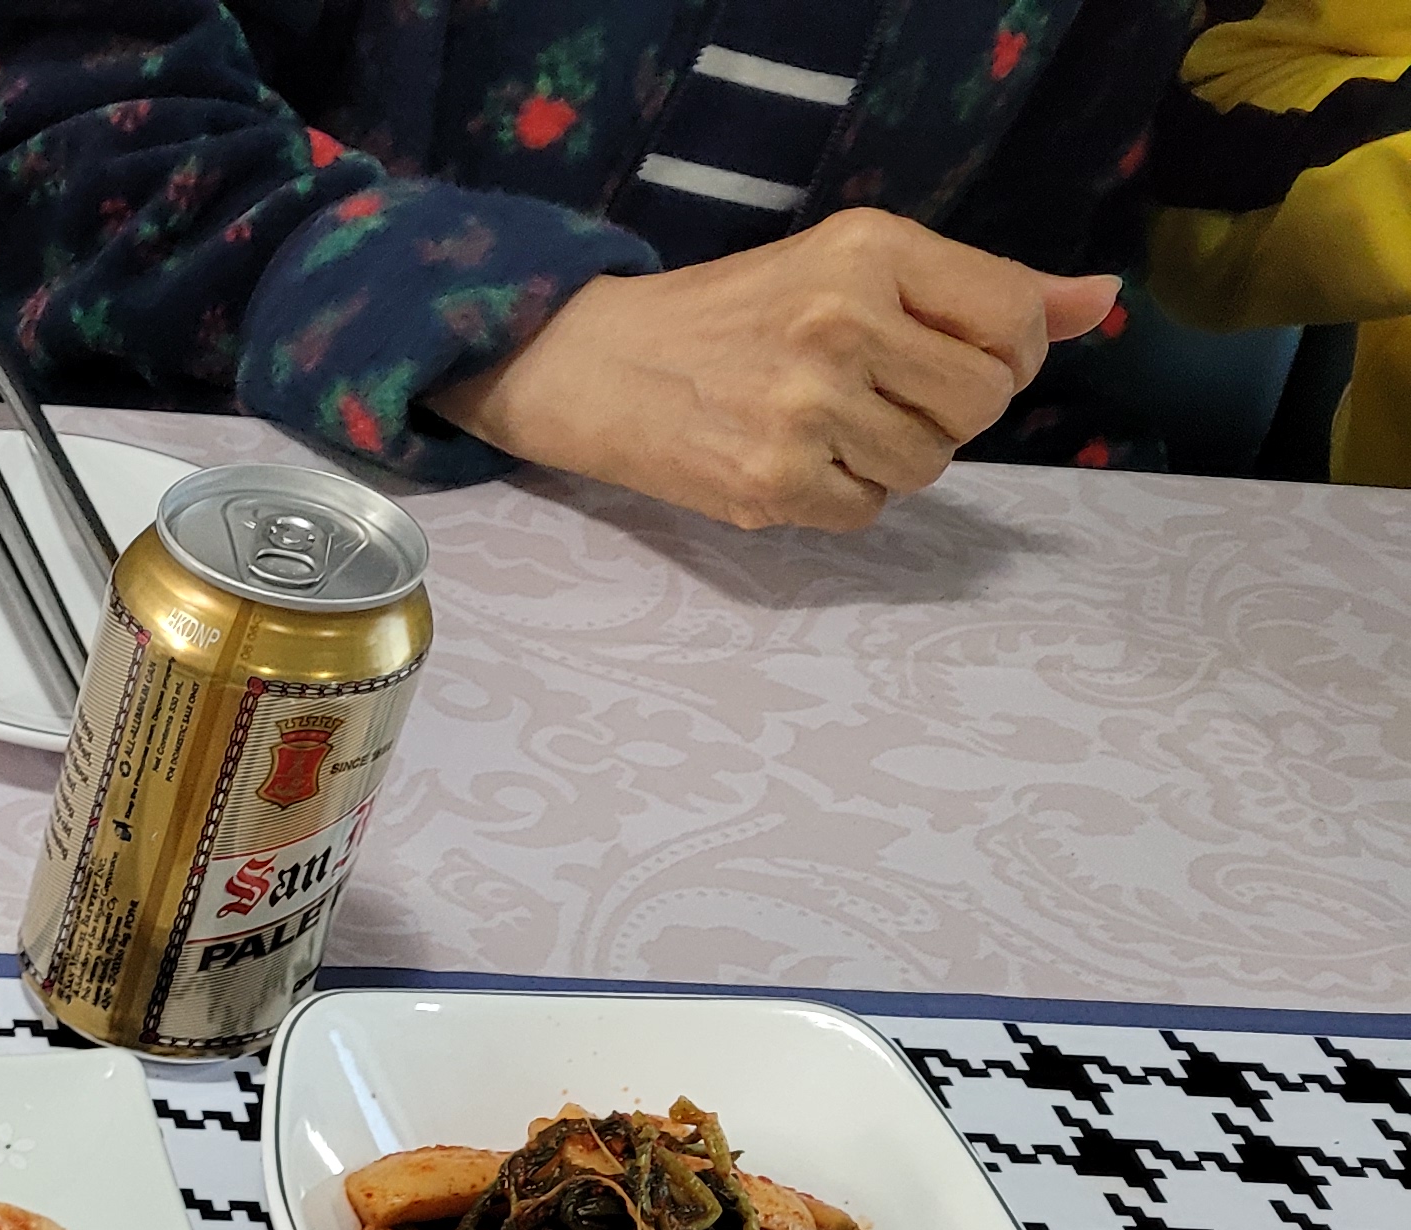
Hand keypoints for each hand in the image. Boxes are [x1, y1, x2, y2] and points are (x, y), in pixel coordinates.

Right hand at [426, 209, 1116, 531]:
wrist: (594, 364)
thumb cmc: (732, 314)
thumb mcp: (852, 266)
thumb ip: (981, 285)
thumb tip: (1103, 302)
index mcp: (870, 250)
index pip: (1013, 321)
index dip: (1006, 356)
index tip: (956, 359)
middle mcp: (843, 322)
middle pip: (979, 404)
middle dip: (945, 412)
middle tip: (880, 398)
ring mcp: (807, 408)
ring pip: (928, 465)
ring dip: (893, 459)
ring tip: (829, 428)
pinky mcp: (772, 483)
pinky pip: (868, 511)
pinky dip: (843, 497)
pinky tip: (794, 463)